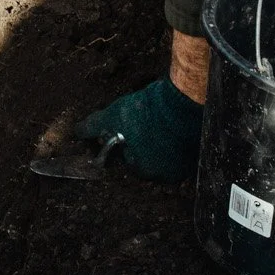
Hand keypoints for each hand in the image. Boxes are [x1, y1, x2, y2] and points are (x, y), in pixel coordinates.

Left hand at [76, 77, 203, 182]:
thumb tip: (78, 132)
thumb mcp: (112, 116)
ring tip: (155, 120)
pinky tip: (169, 123)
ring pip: (164, 153)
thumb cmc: (147, 112)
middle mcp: (166, 174)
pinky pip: (181, 148)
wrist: (182, 101)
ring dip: (158, 140)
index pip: (127, 160)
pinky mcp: (196, 152)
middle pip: (147, 159)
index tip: (125, 128)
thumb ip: (93, 127)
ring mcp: (184, 165)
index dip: (123, 142)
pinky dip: (174, 138)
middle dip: (141, 142)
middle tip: (140, 122)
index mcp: (144, 170)